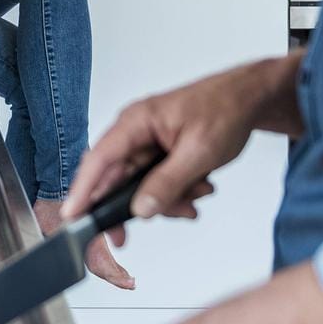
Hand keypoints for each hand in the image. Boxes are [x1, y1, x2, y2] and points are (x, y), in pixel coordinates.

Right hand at [63, 62, 280, 238]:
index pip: (99, 159)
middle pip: (117, 179)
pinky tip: (199, 188)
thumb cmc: (225, 109)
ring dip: (167, 198)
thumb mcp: (198, 152)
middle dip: (140, 203)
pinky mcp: (160, 154)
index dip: (83, 189)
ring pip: (139, 186)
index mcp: (135, 122)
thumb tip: (141, 209)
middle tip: (148, 224)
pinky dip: (176, 192)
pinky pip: (156, 183)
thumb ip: (167, 183)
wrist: (249, 99)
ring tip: (197, 192)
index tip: (73, 215)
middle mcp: (134, 132)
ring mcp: (146, 144)